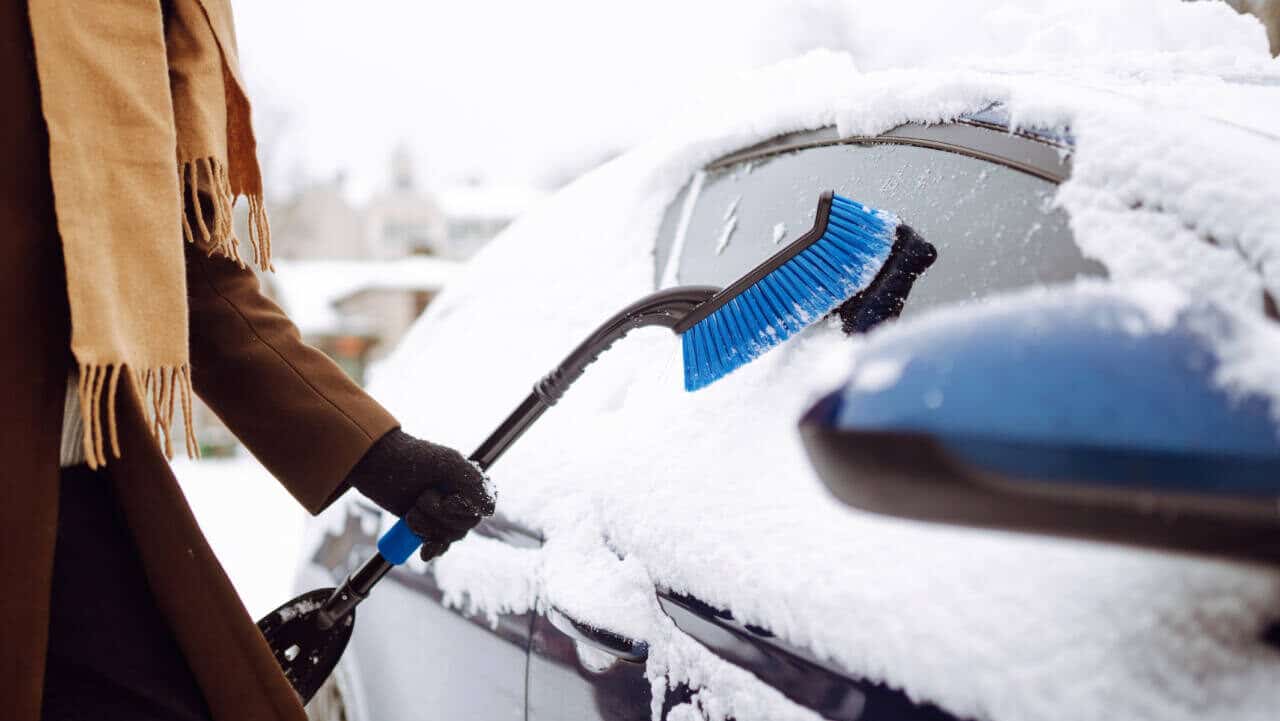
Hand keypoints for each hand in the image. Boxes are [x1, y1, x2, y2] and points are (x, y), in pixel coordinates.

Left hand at [345, 429, 494, 559]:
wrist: (376, 465)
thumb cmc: (412, 458)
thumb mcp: (448, 464)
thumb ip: (473, 483)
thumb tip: (489, 511)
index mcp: (471, 480)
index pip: (485, 506)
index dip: (464, 509)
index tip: (446, 500)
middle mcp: (462, 498)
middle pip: (466, 526)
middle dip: (439, 516)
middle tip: (421, 498)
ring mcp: (444, 514)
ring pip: (450, 536)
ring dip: (427, 528)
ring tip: (410, 512)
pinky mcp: (428, 525)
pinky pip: (439, 546)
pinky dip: (432, 547)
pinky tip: (425, 551)